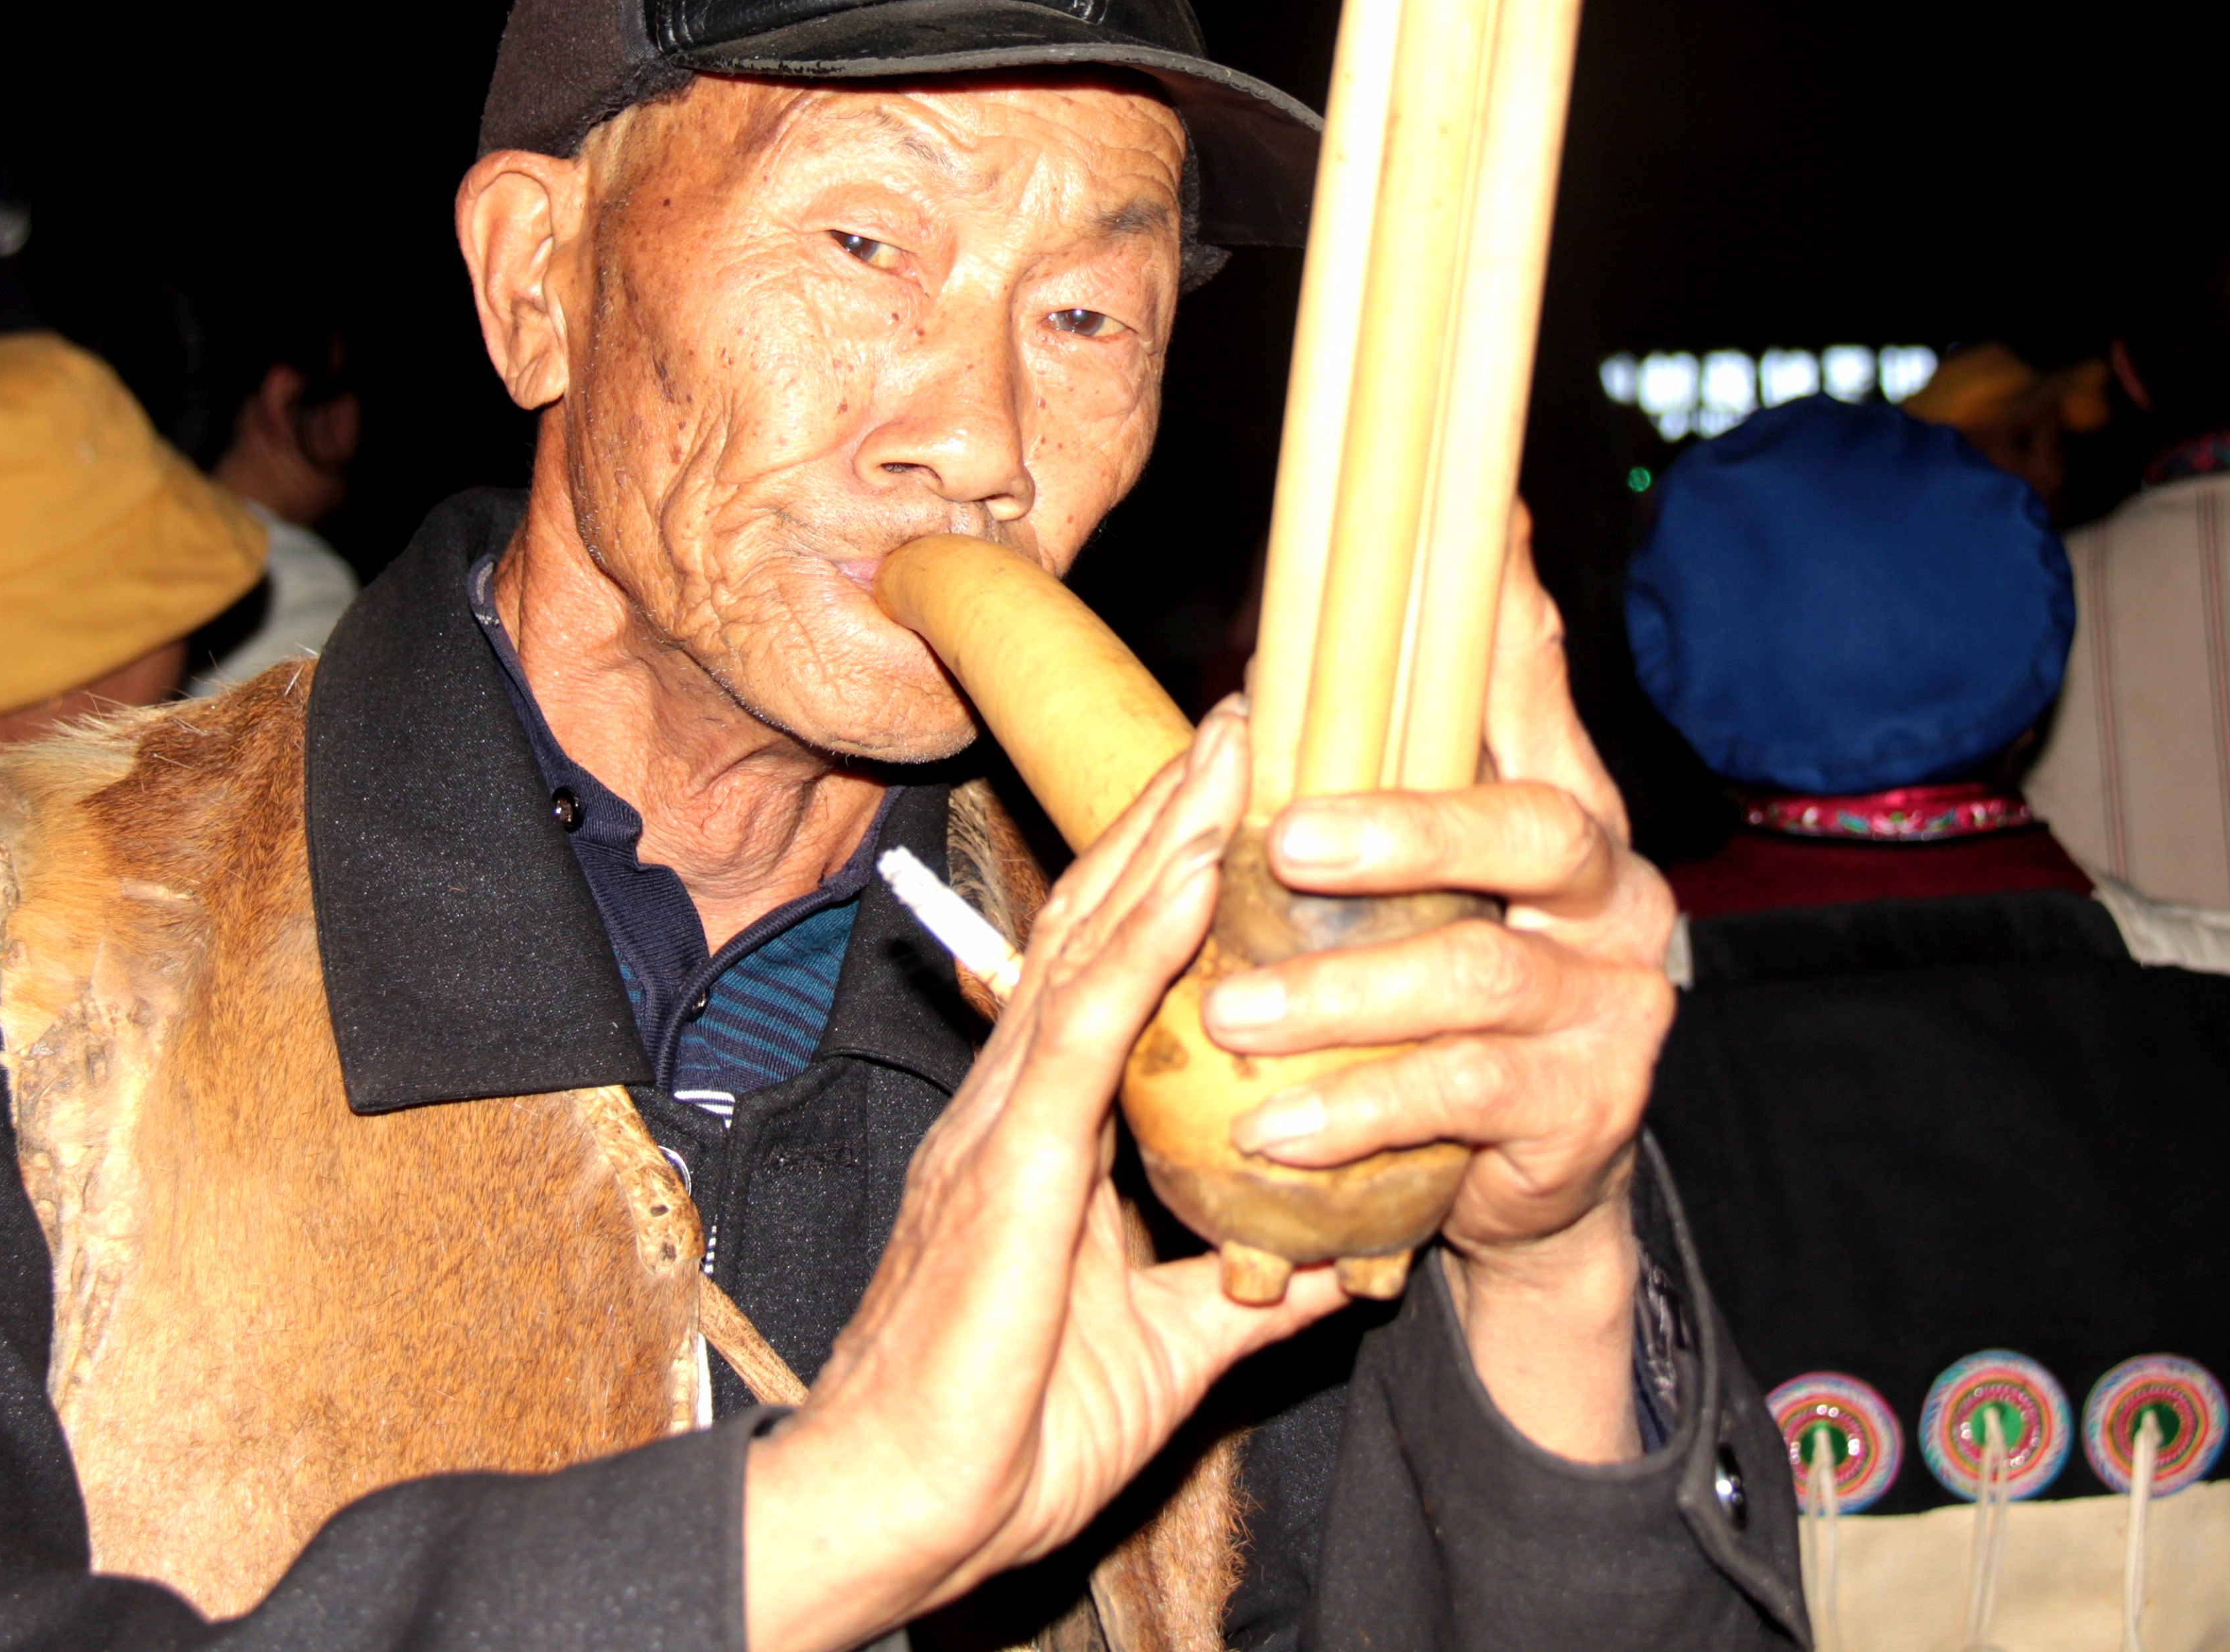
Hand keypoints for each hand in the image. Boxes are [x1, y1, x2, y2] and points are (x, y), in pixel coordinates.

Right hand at [743, 702, 1346, 1651]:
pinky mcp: (1011, 1163)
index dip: (1168, 880)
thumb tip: (1326, 1268)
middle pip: (1097, 923)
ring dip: (1168, 833)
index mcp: (1041, 1137)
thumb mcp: (1160, 1352)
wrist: (903, 1518)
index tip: (1236, 798)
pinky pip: (1088, 1026)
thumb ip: (1233, 1295)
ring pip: (1093, 941)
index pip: (1113, 975)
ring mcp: (1006, 1122)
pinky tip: (1199, 866)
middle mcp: (1015, 1102)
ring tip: (1237, 738)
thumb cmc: (1002, 1442)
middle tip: (1246, 712)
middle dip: (1169, 814)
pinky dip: (1146, 936)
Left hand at [1199, 505, 1675, 1460]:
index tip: (1479, 513)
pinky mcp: (1587, 1105)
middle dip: (1408, 829)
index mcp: (1562, 811)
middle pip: (1532, 829)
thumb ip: (1398, 765)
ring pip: (1477, 973)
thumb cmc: (1440, 997)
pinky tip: (1271, 1127)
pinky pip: (1461, 1094)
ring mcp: (1610, 1001)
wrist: (1515, 1181)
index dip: (1508, 611)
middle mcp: (1610, 893)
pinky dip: (1355, 1109)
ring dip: (1340, 993)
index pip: (1536, 688)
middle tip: (1283, 841)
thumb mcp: (1423, 880)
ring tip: (1231, 1015)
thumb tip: (1322, 637)